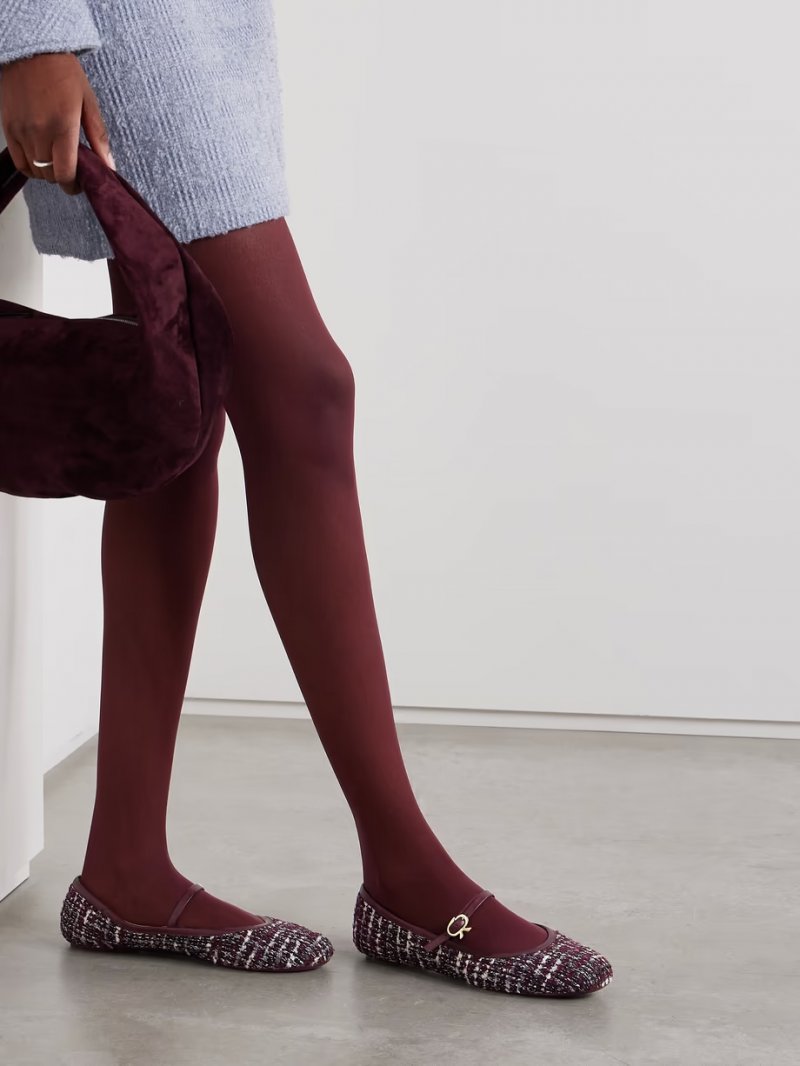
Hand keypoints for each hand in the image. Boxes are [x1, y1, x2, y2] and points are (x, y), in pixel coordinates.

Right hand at [0, 51, 114, 194]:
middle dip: (62, 177)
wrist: (32, 49)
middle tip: (69, 168)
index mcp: (62, 128)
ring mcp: (21, 131)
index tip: (78, 182)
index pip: (65, 173)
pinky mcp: (8, 127)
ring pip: (34, 171)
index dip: (73, 185)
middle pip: (50, 175)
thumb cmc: (63, 72)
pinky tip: (39, 157)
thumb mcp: (88, 102)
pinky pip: (18, 161)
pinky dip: (30, 165)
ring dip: (46, 172)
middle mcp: (39, 133)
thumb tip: (109, 166)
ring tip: (55, 161)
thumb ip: (98, 137)